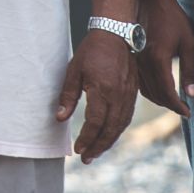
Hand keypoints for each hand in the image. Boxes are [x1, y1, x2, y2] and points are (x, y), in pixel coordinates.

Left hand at [56, 28, 137, 162]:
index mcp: (103, 90)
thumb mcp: (74, 70)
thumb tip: (60, 118)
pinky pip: (127, 117)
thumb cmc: (92, 50)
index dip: (86, 139)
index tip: (77, 150)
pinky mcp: (133, 93)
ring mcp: (128, 95)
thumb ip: (68, 95)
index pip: (95, 123)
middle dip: (98, 146)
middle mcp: (119, 96)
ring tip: (96, 152)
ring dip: (109, 141)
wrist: (117, 34)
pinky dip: (118, 130)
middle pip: (110, 129)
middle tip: (87, 159)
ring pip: (121, 125)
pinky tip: (109, 135)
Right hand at [136, 0, 193, 116]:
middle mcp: (144, 63)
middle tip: (184, 109)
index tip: (188, 113)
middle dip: (170, 105)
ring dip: (160, 100)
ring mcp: (135, 61)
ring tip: (173, 103)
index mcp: (158, 60)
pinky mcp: (132, 58)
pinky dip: (150, 91)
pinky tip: (159, 91)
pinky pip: (139, 82)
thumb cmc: (173, 19)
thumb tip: (192, 94)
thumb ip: (190, 70)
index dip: (178, 106)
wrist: (151, 1)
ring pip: (146, 90)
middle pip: (156, 95)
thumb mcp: (189, 43)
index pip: (168, 93)